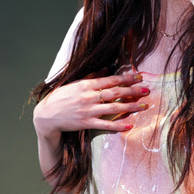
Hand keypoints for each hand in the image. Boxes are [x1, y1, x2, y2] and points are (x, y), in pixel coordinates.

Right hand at [33, 73, 149, 140]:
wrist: (46, 114)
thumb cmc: (61, 96)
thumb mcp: (76, 83)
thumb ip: (92, 76)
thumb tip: (107, 68)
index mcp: (86, 84)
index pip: (111, 80)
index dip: (126, 78)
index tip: (139, 76)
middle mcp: (89, 96)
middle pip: (115, 93)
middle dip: (132, 91)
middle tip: (147, 90)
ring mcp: (88, 110)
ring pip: (114, 108)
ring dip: (130, 107)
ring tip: (144, 105)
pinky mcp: (86, 123)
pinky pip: (105, 124)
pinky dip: (118, 125)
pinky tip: (130, 125)